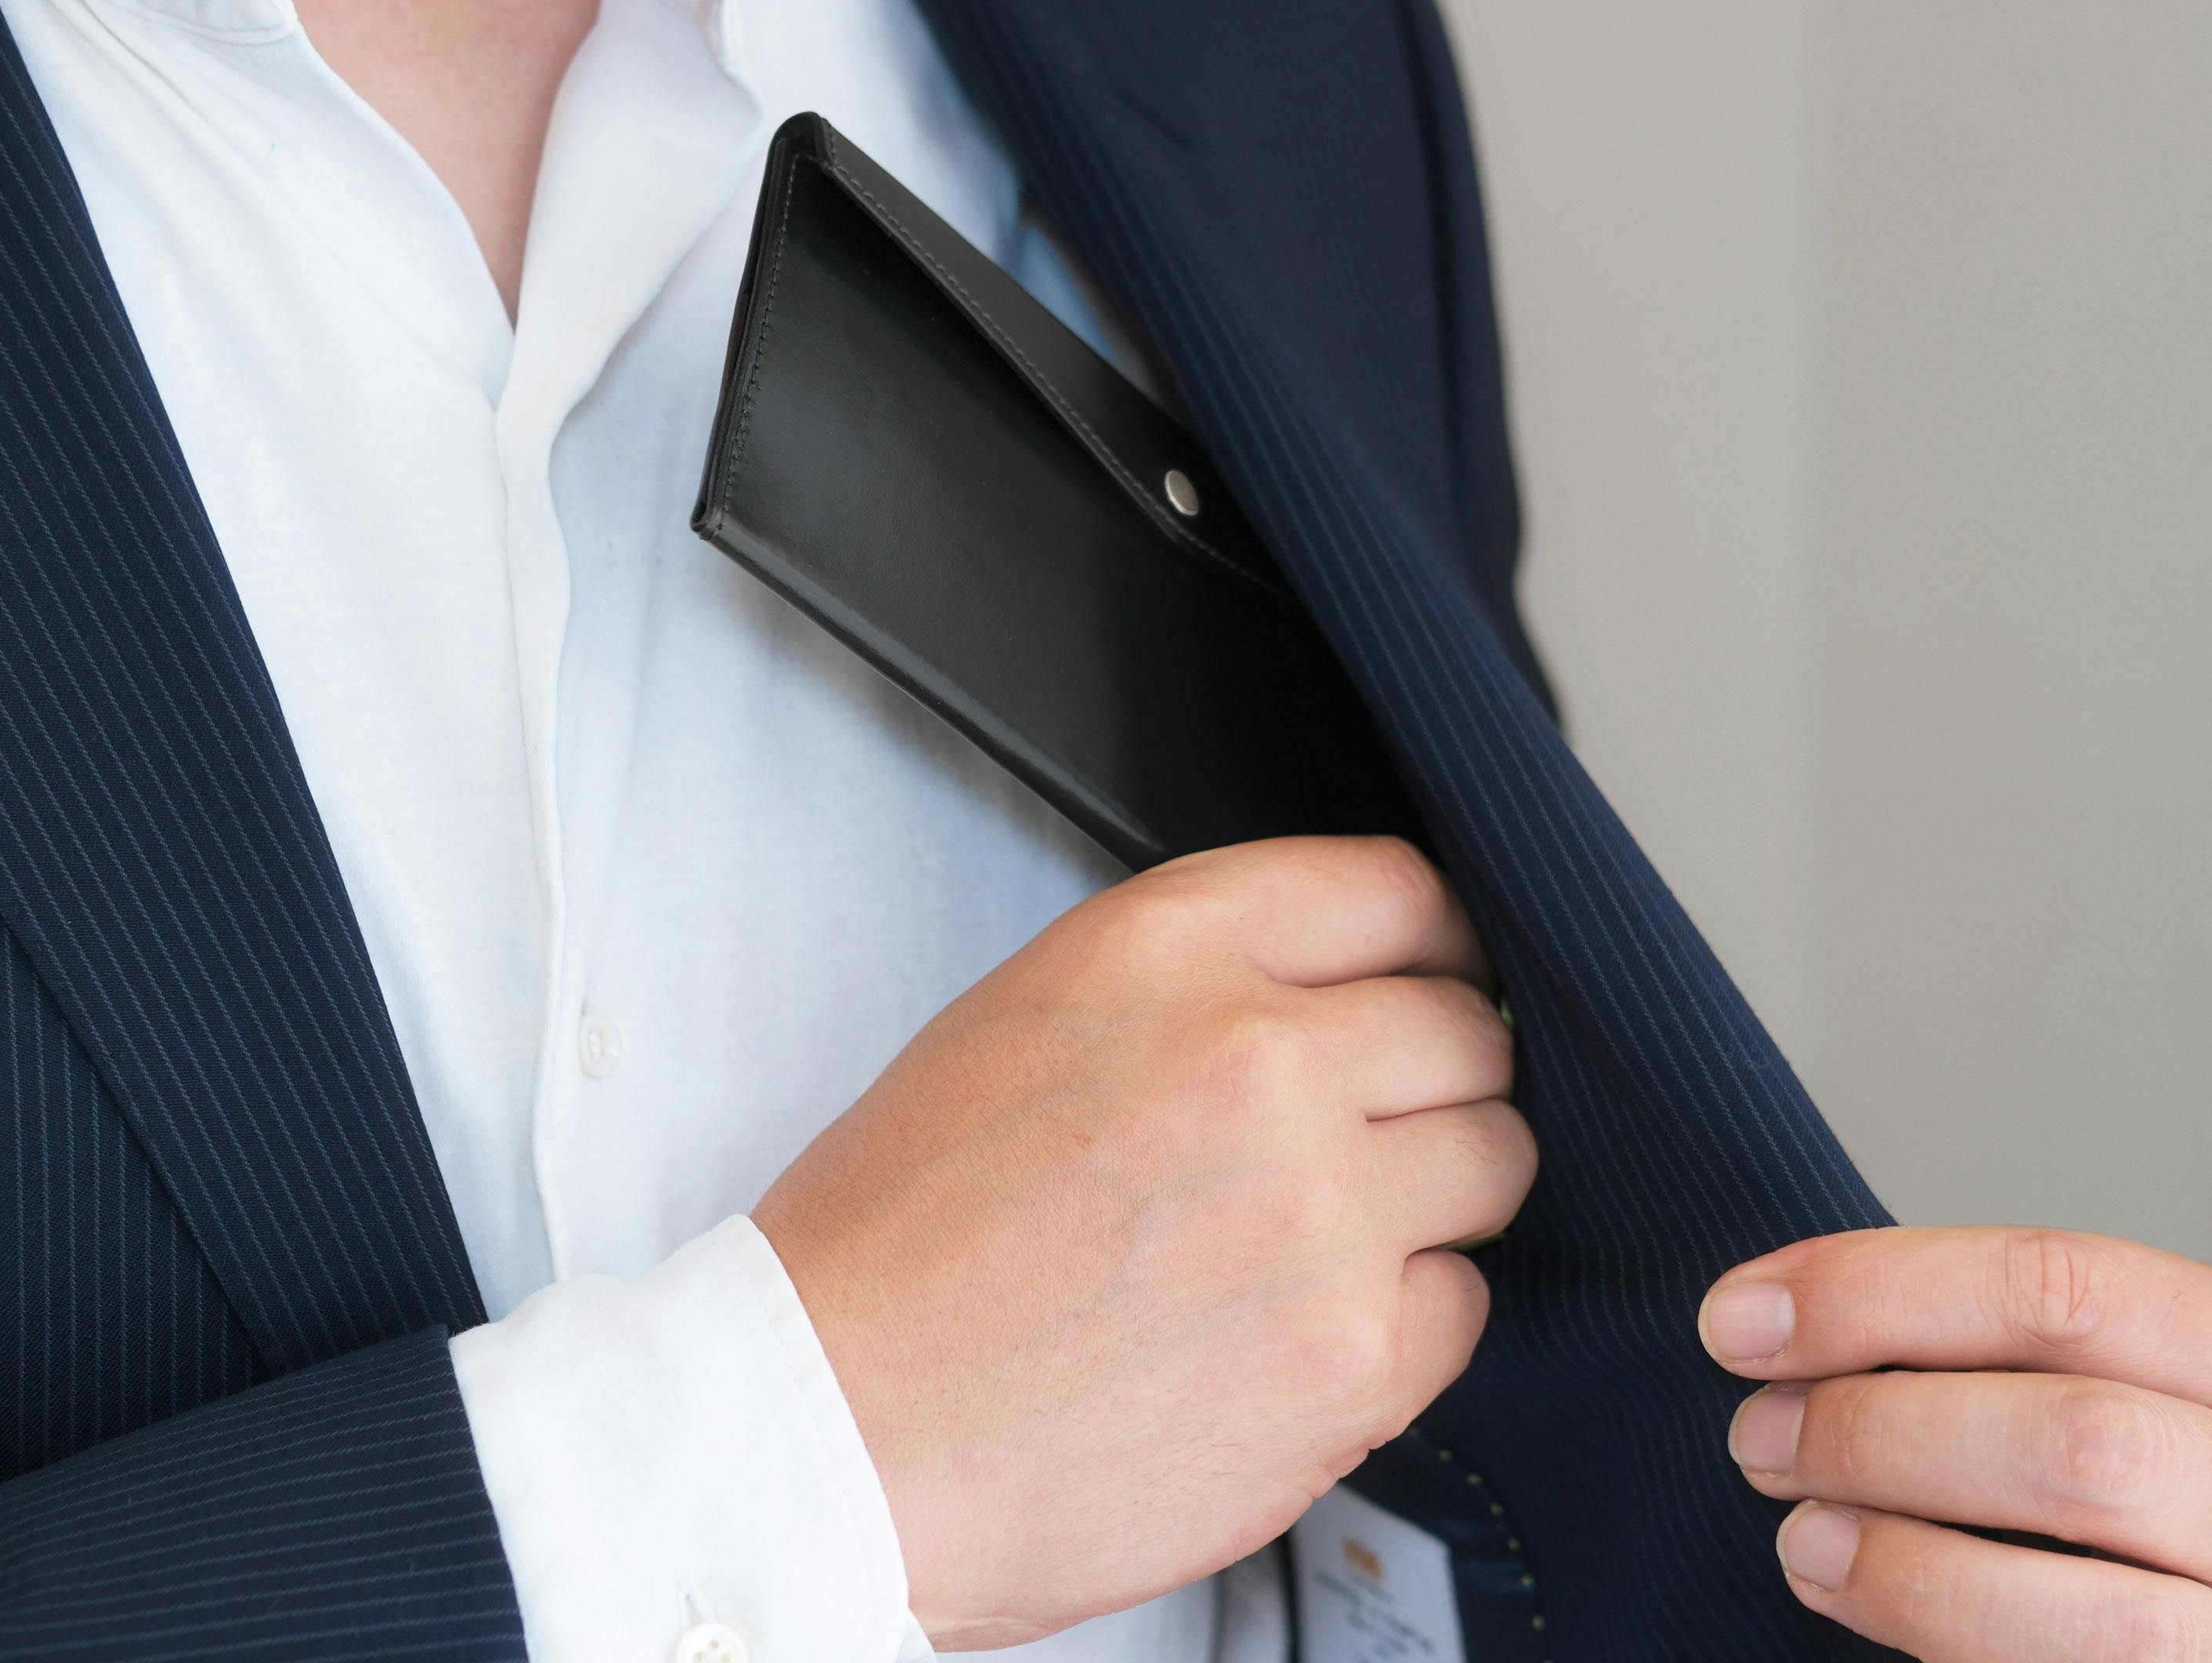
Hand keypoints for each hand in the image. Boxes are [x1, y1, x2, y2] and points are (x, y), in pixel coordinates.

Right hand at [752, 835, 1534, 1650]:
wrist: (831, 1432)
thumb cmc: (896, 1242)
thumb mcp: (1023, 1022)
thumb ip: (1196, 987)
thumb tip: (1345, 994)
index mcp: (1162, 949)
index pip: (1397, 892)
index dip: (1429, 947)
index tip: (1431, 985)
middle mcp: (1256, 1057)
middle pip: (1467, 1030)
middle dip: (1429, 1081)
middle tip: (1363, 1135)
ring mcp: (1318, 1209)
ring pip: (1493, 1160)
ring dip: (1429, 1197)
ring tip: (1319, 1240)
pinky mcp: (1349, 1357)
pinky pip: (1465, 1304)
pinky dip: (1404, 1318)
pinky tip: (1294, 1330)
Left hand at [1701, 1226, 2211, 1659]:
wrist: (2186, 1614)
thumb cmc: (2134, 1502)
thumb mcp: (2102, 1388)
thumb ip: (1993, 1362)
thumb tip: (1786, 1323)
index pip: (2063, 1287)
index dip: (1875, 1289)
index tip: (1742, 1315)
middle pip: (2074, 1437)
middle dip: (1879, 1431)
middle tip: (1761, 1437)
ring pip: (2099, 1600)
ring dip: (1908, 1561)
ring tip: (1801, 1540)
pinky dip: (1946, 1632)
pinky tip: (1857, 1602)